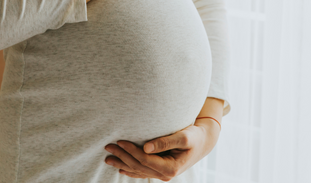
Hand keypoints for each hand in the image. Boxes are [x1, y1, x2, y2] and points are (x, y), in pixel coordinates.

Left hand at [104, 121, 220, 180]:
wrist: (203, 142)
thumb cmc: (194, 136)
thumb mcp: (183, 136)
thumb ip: (165, 141)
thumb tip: (145, 146)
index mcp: (171, 167)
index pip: (145, 160)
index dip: (131, 151)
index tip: (119, 141)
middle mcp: (165, 174)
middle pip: (138, 166)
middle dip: (122, 157)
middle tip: (107, 147)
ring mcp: (162, 174)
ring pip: (138, 170)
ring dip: (122, 163)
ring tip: (107, 158)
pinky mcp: (161, 169)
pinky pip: (143, 172)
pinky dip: (130, 170)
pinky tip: (121, 168)